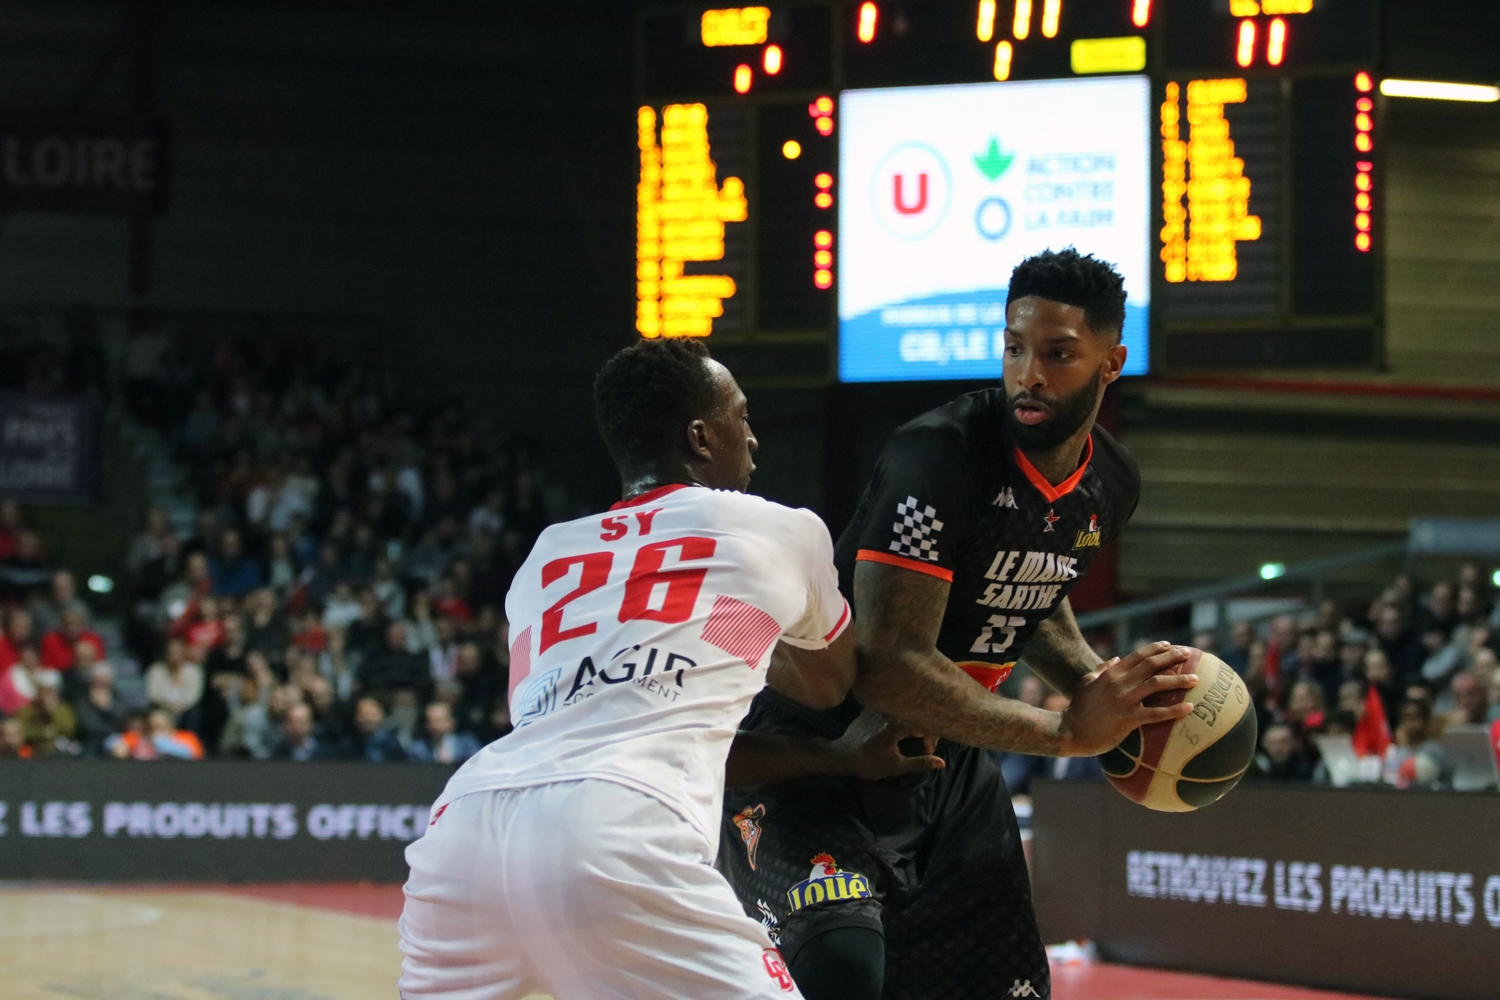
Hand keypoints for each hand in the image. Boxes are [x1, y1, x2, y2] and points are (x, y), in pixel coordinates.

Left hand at [830, 710, 945, 780]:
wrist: (841, 757)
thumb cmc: (868, 764)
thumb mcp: (895, 767)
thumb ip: (920, 762)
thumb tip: (942, 763)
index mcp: (895, 725)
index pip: (924, 724)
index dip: (932, 737)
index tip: (929, 750)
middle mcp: (888, 712)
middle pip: (915, 714)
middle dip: (925, 728)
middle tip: (926, 744)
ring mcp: (878, 709)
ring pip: (904, 711)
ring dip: (913, 722)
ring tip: (917, 736)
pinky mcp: (871, 709)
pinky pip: (892, 709)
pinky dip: (901, 718)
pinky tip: (903, 728)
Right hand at [1057, 641, 1197, 756]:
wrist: (1069, 731)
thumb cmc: (1077, 709)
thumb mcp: (1085, 683)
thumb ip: (1100, 669)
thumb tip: (1114, 658)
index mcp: (1111, 673)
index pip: (1138, 655)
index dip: (1156, 648)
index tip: (1171, 645)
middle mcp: (1120, 683)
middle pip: (1151, 665)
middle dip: (1172, 657)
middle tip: (1189, 654)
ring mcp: (1124, 700)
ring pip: (1157, 684)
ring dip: (1178, 680)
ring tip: (1196, 679)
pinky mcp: (1128, 719)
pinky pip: (1156, 713)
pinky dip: (1174, 710)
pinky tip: (1190, 708)